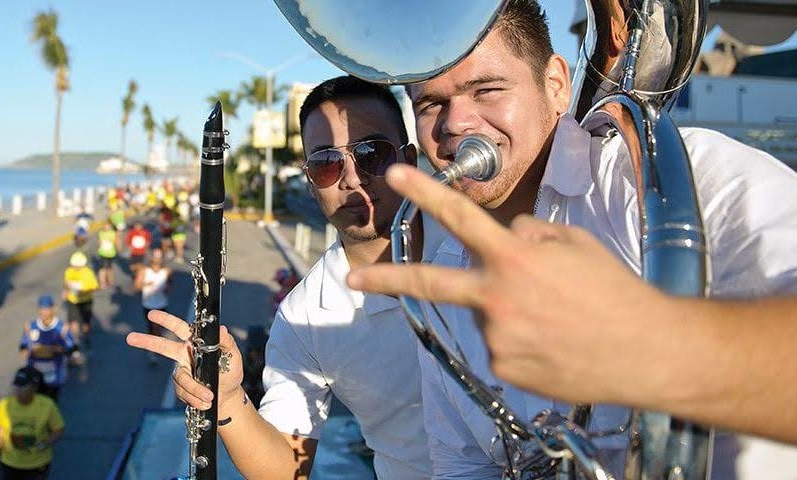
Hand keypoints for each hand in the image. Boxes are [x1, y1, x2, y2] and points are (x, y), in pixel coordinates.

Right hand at [126, 310, 243, 412]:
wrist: (228, 397)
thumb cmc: (230, 373)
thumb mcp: (233, 357)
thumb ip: (227, 343)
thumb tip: (221, 329)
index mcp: (195, 343)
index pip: (180, 329)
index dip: (166, 321)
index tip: (151, 315)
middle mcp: (184, 355)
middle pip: (162, 347)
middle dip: (146, 342)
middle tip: (130, 338)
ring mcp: (181, 372)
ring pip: (181, 379)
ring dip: (194, 389)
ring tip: (209, 397)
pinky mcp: (181, 388)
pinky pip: (184, 393)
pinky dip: (195, 398)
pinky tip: (205, 403)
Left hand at [346, 165, 667, 405]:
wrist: (648, 352)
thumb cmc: (614, 291)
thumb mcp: (575, 244)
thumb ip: (529, 236)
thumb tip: (505, 239)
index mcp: (514, 258)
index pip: (461, 217)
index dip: (425, 193)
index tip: (395, 175)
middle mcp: (497, 297)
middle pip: (428, 283)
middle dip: (384, 279)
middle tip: (352, 276)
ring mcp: (496, 337)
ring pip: (487, 316)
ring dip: (509, 314)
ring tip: (557, 321)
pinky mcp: (503, 369)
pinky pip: (501, 347)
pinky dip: (521, 342)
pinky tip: (556, 345)